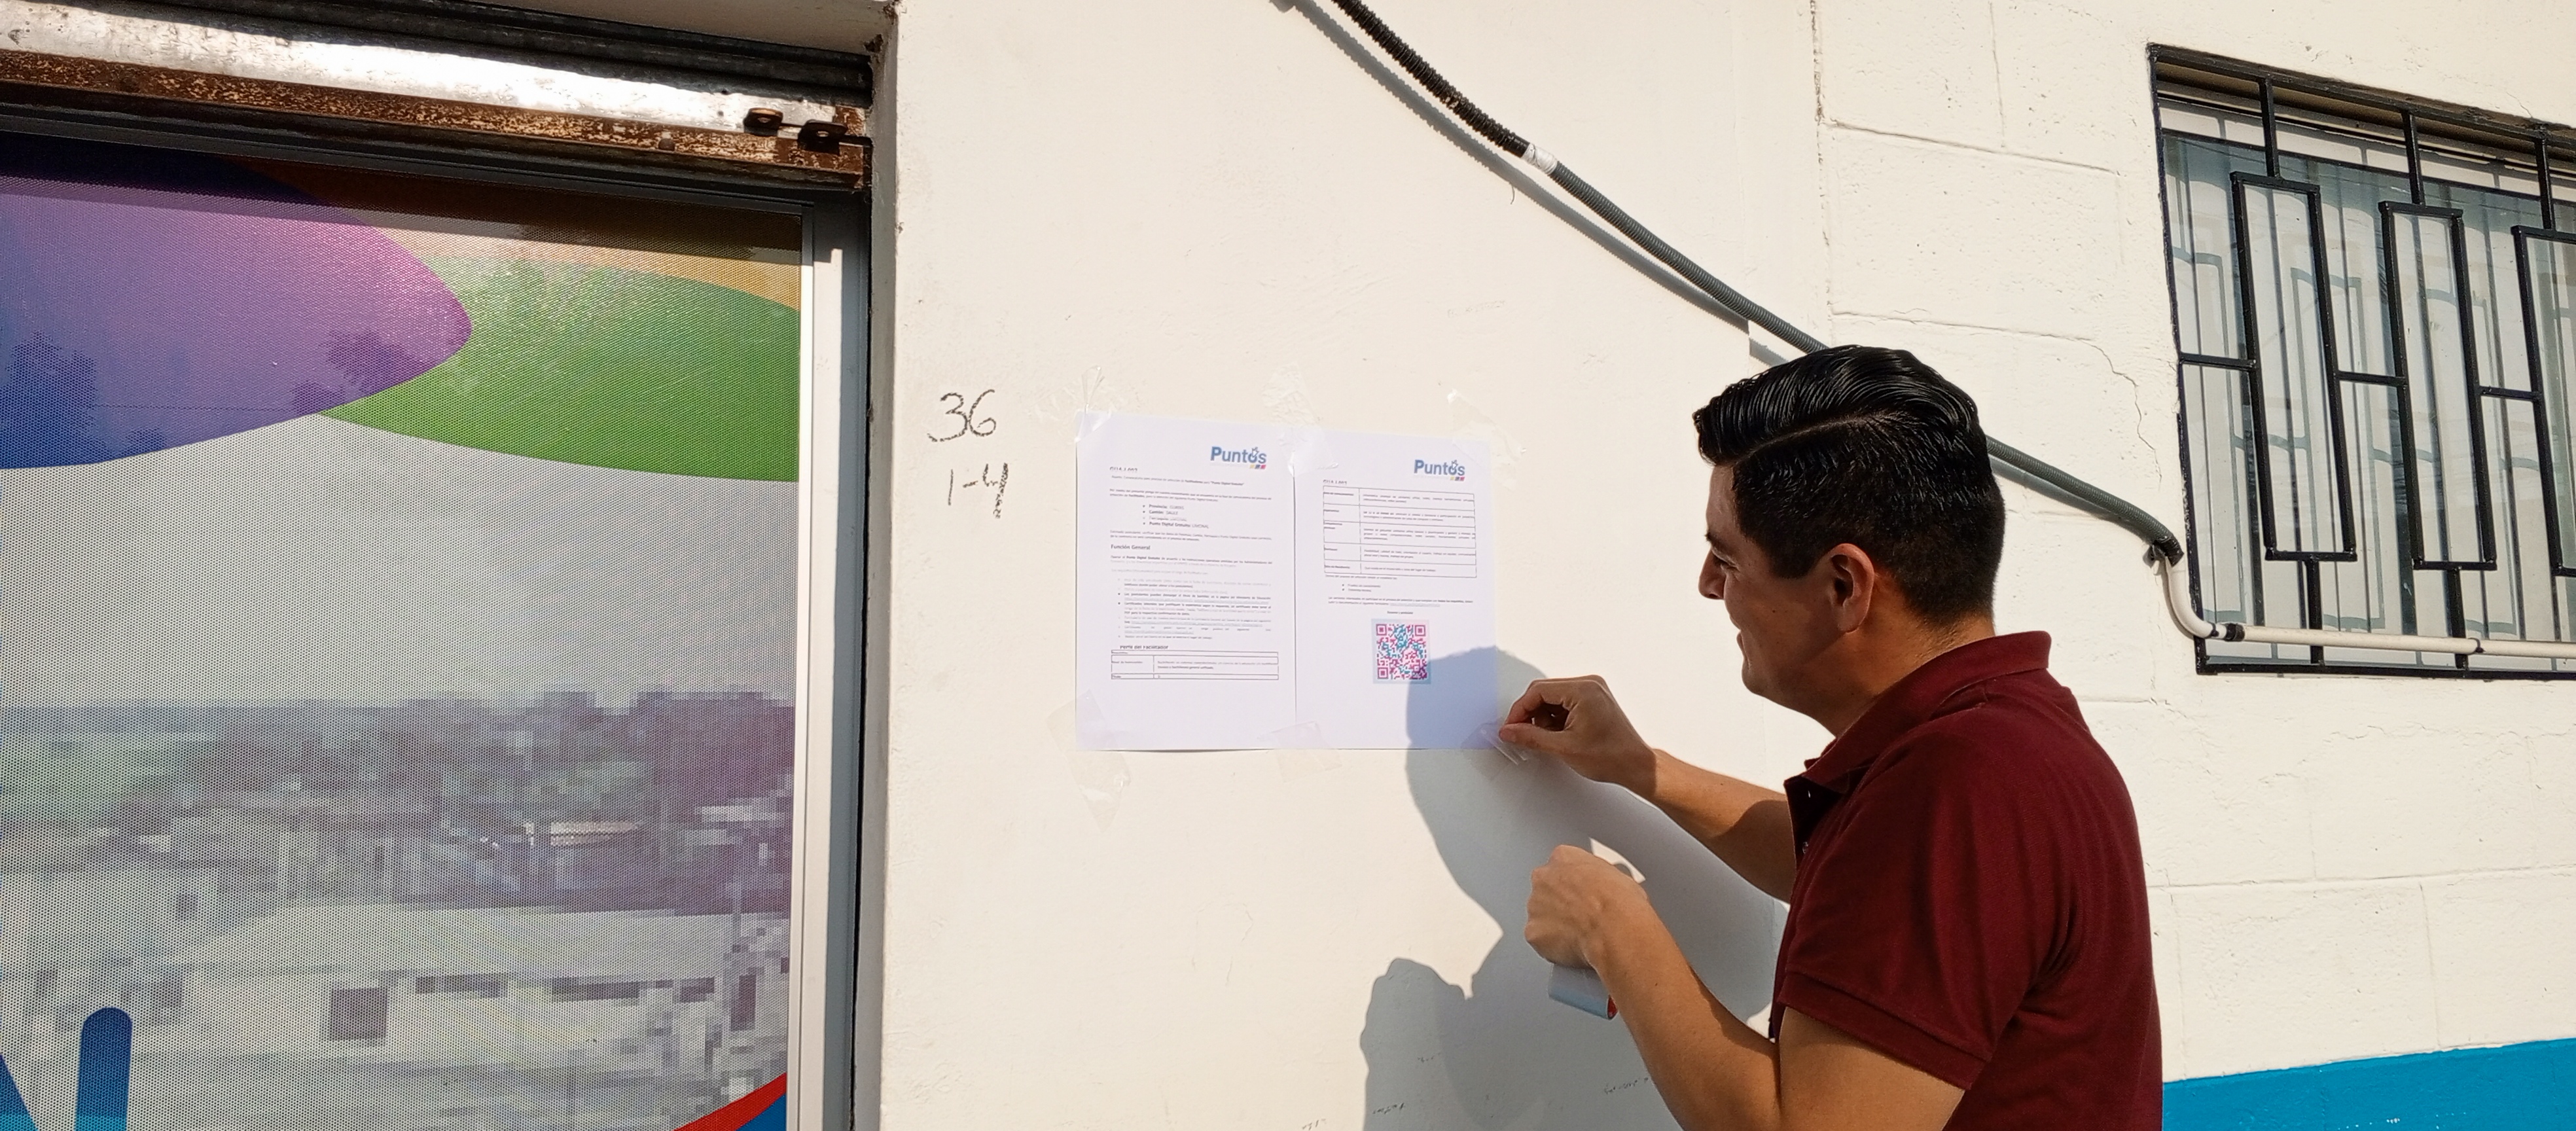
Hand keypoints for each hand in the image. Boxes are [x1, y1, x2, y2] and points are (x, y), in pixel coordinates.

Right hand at [1497, 676, 1657, 792]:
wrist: (1635, 765)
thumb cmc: (1611, 756)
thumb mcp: (1563, 747)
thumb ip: (1531, 737)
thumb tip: (1510, 731)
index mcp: (1583, 690)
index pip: (1538, 691)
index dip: (1520, 710)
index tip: (1511, 726)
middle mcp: (1589, 685)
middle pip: (1544, 692)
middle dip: (1531, 714)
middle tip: (1522, 734)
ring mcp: (1593, 691)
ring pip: (1553, 698)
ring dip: (1543, 717)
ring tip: (1548, 739)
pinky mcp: (1594, 700)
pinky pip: (1565, 702)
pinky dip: (1556, 718)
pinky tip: (1558, 735)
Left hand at [1524, 844, 1651, 968]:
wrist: (1615, 929)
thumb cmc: (1621, 903)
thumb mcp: (1617, 875)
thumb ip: (1596, 877)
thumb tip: (1604, 888)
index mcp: (1563, 857)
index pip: (1562, 866)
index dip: (1575, 884)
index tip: (1584, 894)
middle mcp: (1543, 878)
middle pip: (1546, 890)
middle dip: (1560, 903)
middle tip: (1582, 916)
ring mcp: (1535, 906)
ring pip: (1541, 916)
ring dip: (1555, 924)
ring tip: (1581, 935)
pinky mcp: (1533, 932)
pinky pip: (1540, 939)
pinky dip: (1553, 946)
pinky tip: (1572, 948)